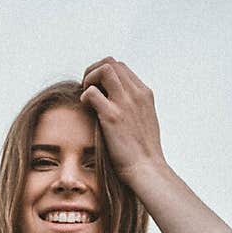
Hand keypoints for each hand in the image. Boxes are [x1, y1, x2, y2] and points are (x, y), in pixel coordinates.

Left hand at [79, 57, 167, 187]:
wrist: (147, 169)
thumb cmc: (143, 151)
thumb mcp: (144, 121)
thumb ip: (134, 107)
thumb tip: (119, 102)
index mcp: (145, 94)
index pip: (122, 67)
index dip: (105, 73)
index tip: (97, 88)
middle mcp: (137, 94)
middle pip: (112, 62)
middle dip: (94, 71)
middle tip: (86, 88)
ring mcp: (125, 103)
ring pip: (104, 69)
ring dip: (89, 78)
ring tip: (85, 95)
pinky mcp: (112, 116)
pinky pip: (91, 92)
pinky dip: (84, 96)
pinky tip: (85, 108)